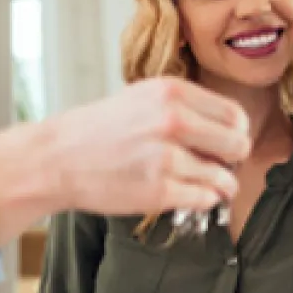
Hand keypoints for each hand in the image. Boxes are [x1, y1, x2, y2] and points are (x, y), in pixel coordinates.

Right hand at [53, 77, 249, 215]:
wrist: (55, 158)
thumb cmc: (97, 130)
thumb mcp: (141, 98)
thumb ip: (184, 106)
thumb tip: (230, 129)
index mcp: (171, 92)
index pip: (234, 115)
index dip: (235, 132)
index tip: (227, 142)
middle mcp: (172, 121)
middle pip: (237, 145)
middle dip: (233, 159)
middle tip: (220, 165)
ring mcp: (166, 157)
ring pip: (224, 178)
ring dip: (221, 185)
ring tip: (207, 185)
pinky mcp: (159, 191)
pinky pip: (204, 199)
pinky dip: (202, 200)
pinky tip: (189, 194)